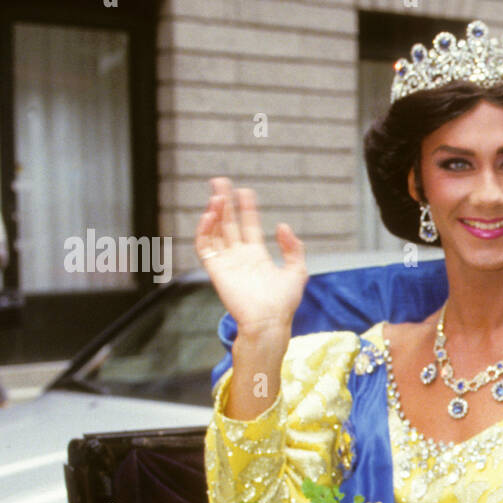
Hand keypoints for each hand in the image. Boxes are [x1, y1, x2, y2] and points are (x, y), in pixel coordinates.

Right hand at [194, 178, 307, 339]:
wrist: (268, 322)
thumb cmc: (284, 302)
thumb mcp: (297, 271)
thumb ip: (293, 248)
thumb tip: (283, 225)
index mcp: (257, 256)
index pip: (249, 226)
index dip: (246, 208)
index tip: (245, 191)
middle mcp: (239, 257)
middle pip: (228, 223)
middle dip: (225, 202)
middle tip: (220, 181)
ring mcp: (227, 263)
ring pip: (216, 232)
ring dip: (215, 213)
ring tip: (217, 195)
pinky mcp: (216, 271)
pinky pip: (205, 247)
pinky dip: (204, 231)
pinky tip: (210, 215)